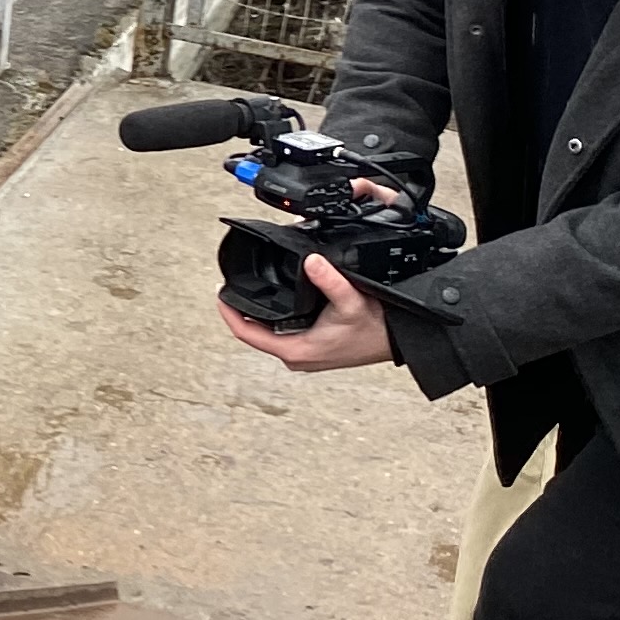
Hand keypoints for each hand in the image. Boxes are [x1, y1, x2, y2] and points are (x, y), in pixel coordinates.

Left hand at [221, 257, 393, 371]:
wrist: (398, 340)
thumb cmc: (376, 329)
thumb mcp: (351, 301)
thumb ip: (331, 281)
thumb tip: (313, 262)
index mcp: (296, 350)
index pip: (246, 333)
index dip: (229, 313)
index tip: (220, 294)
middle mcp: (296, 357)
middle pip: (254, 333)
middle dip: (241, 310)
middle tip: (230, 288)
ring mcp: (303, 356)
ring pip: (268, 334)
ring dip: (257, 315)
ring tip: (246, 292)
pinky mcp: (312, 351)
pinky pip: (282, 334)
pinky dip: (274, 320)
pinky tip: (275, 304)